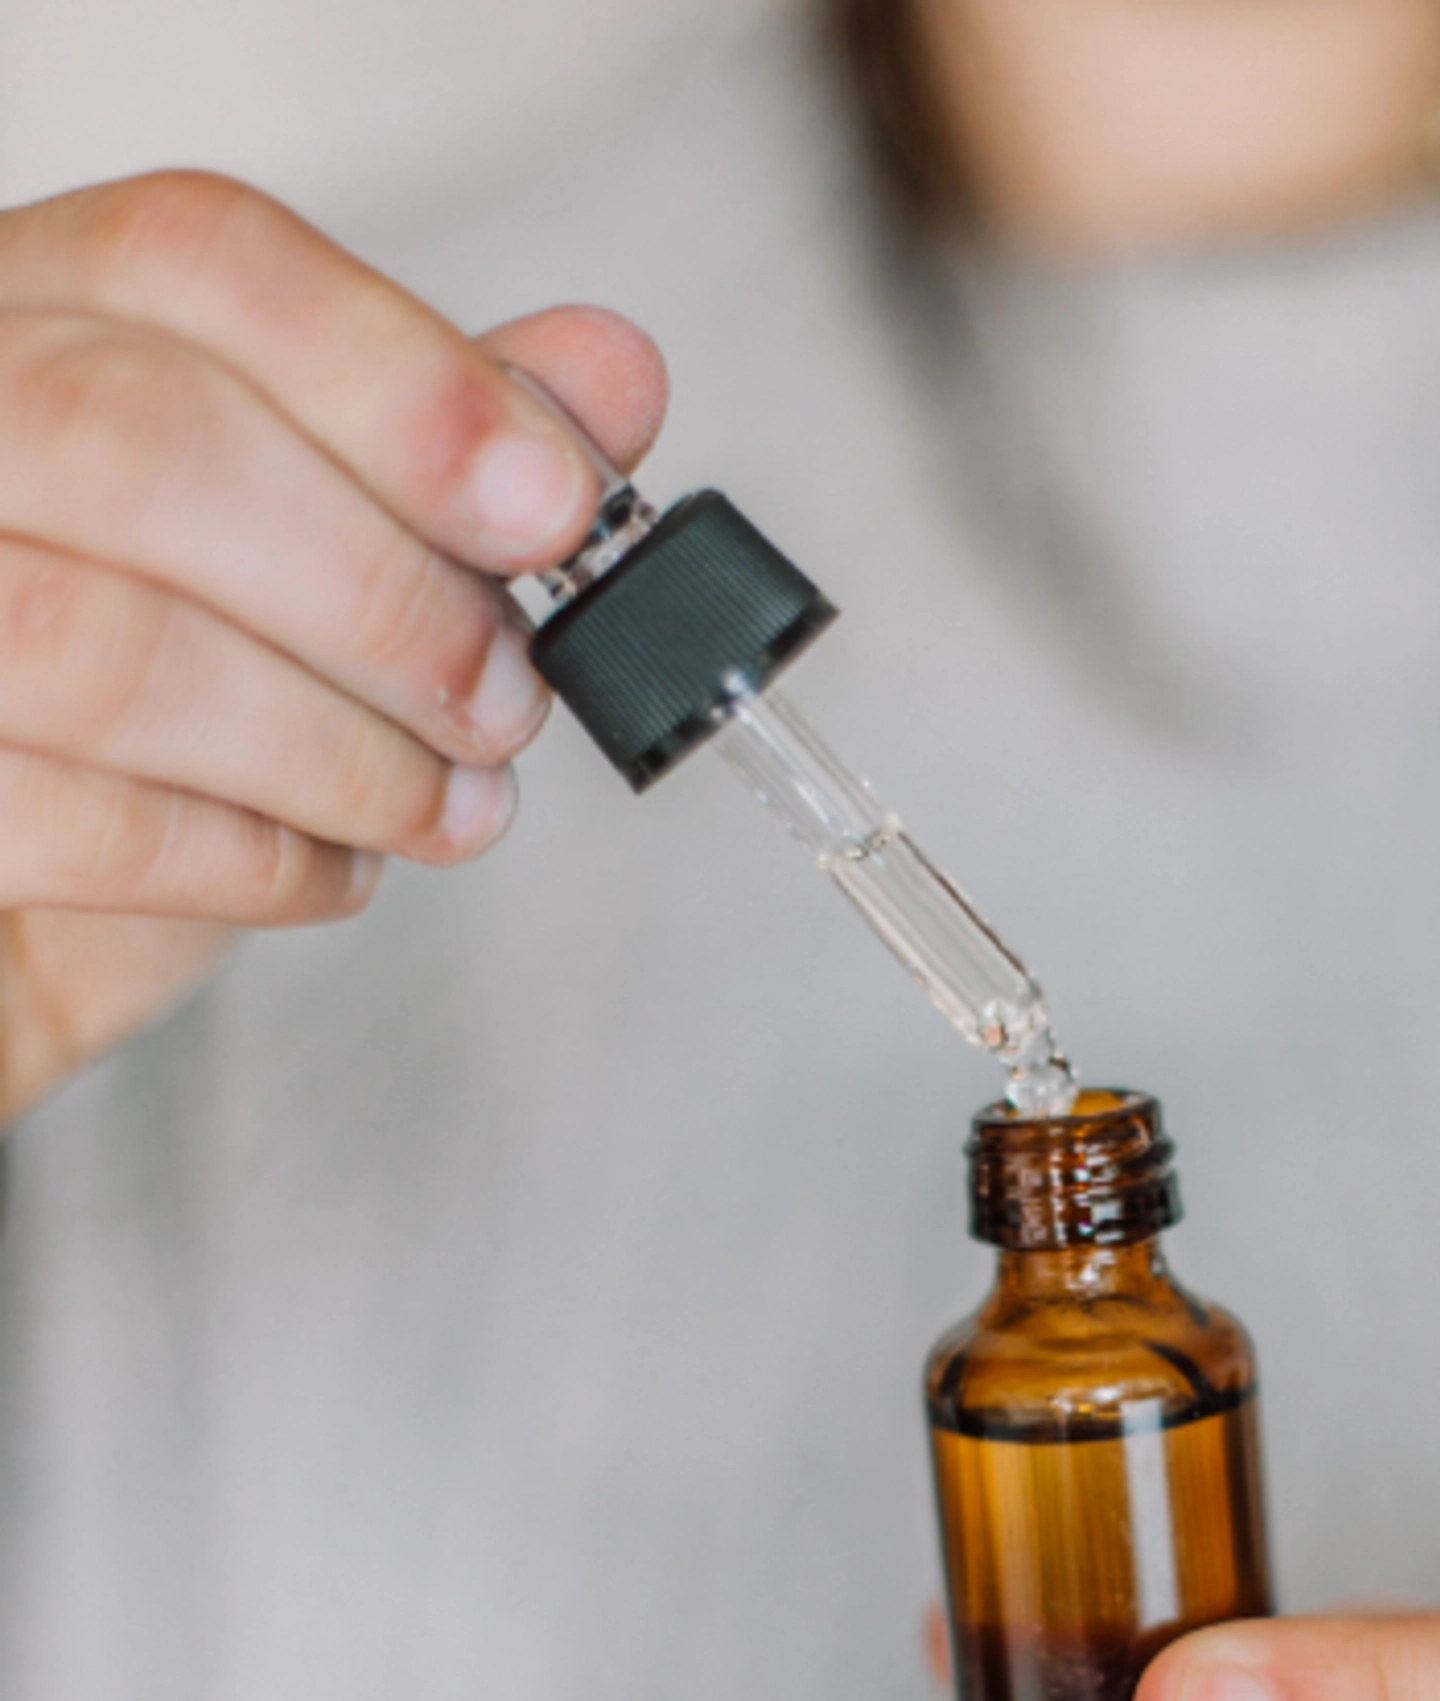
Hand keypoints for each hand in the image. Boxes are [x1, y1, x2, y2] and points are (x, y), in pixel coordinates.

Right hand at [0, 171, 669, 1119]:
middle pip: (148, 438)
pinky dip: (256, 862)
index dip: (400, 377)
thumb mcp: (304, 565)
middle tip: (504, 699)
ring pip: (112, 644)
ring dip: (338, 751)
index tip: (555, 504)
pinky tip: (332, 869)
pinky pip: (84, 824)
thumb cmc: (151, 726)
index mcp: (31, 320)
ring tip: (445, 804)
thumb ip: (431, 457)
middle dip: (381, 592)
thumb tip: (605, 375)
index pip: (193, 257)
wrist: (18, 928)